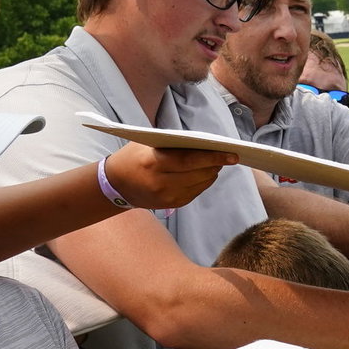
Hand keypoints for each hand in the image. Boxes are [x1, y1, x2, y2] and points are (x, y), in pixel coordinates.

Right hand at [104, 145, 237, 209]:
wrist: (116, 184)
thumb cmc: (134, 156)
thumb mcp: (148, 143)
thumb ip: (173, 143)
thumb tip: (205, 143)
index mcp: (153, 162)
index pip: (189, 160)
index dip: (212, 157)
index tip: (232, 154)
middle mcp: (160, 182)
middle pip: (198, 174)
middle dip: (216, 165)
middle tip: (229, 156)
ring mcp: (166, 197)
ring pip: (199, 185)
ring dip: (212, 173)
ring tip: (219, 163)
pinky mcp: (171, 205)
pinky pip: (194, 193)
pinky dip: (204, 182)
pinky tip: (207, 173)